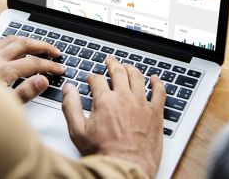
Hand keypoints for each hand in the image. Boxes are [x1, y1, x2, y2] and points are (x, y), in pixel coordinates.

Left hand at [0, 36, 64, 102]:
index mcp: (1, 72)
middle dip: (43, 46)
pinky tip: (14, 47)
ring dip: (28, 41)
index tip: (59, 69)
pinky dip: (11, 42)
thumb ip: (24, 93)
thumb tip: (43, 81)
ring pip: (11, 39)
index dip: (49, 66)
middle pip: (24, 44)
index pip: (33, 63)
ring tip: (38, 46)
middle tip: (54, 52)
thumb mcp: (4, 107)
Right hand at [62, 56, 165, 177]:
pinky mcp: (155, 114)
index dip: (92, 77)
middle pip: (118, 72)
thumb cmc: (103, 154)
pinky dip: (158, 83)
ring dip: (132, 69)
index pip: (97, 79)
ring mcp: (141, 104)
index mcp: (104, 101)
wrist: (124, 169)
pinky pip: (159, 93)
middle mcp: (124, 98)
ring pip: (138, 77)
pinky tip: (155, 79)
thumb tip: (68, 90)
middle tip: (110, 61)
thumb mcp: (78, 131)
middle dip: (112, 64)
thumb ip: (71, 107)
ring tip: (128, 66)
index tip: (91, 79)